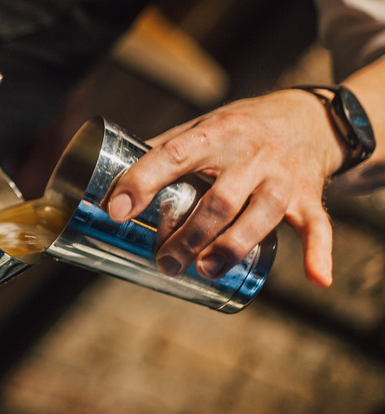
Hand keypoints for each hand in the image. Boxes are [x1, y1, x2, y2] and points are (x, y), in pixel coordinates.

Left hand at [106, 90, 344, 286]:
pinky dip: (319, 253)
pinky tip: (316, 279)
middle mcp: (250, 154)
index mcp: (214, 134)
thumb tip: (110, 178)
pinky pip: (318, 227)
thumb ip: (163, 151)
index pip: (174, 155)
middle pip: (218, 200)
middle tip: (164, 261)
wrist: (307, 119)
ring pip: (259, 216)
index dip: (143, 182)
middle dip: (188, 235)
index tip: (116, 210)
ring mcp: (282, 178)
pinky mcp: (309, 197)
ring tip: (203, 271)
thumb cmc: (239, 128)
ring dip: (230, 247)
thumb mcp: (201, 126)